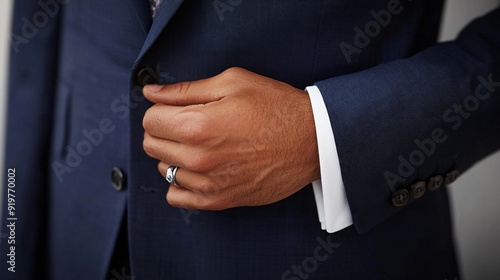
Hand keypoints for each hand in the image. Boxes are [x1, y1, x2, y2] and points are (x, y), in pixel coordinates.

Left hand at [142, 67, 319, 209]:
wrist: (313, 140)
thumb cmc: (276, 107)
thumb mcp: (233, 83)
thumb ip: (185, 90)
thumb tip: (150, 92)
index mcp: (198, 126)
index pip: (150, 120)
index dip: (162, 109)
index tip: (177, 107)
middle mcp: (199, 159)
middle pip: (152, 145)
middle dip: (164, 130)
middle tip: (188, 122)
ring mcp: (209, 184)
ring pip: (164, 170)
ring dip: (175, 155)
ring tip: (201, 144)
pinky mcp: (220, 201)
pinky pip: (177, 198)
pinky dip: (181, 183)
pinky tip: (199, 169)